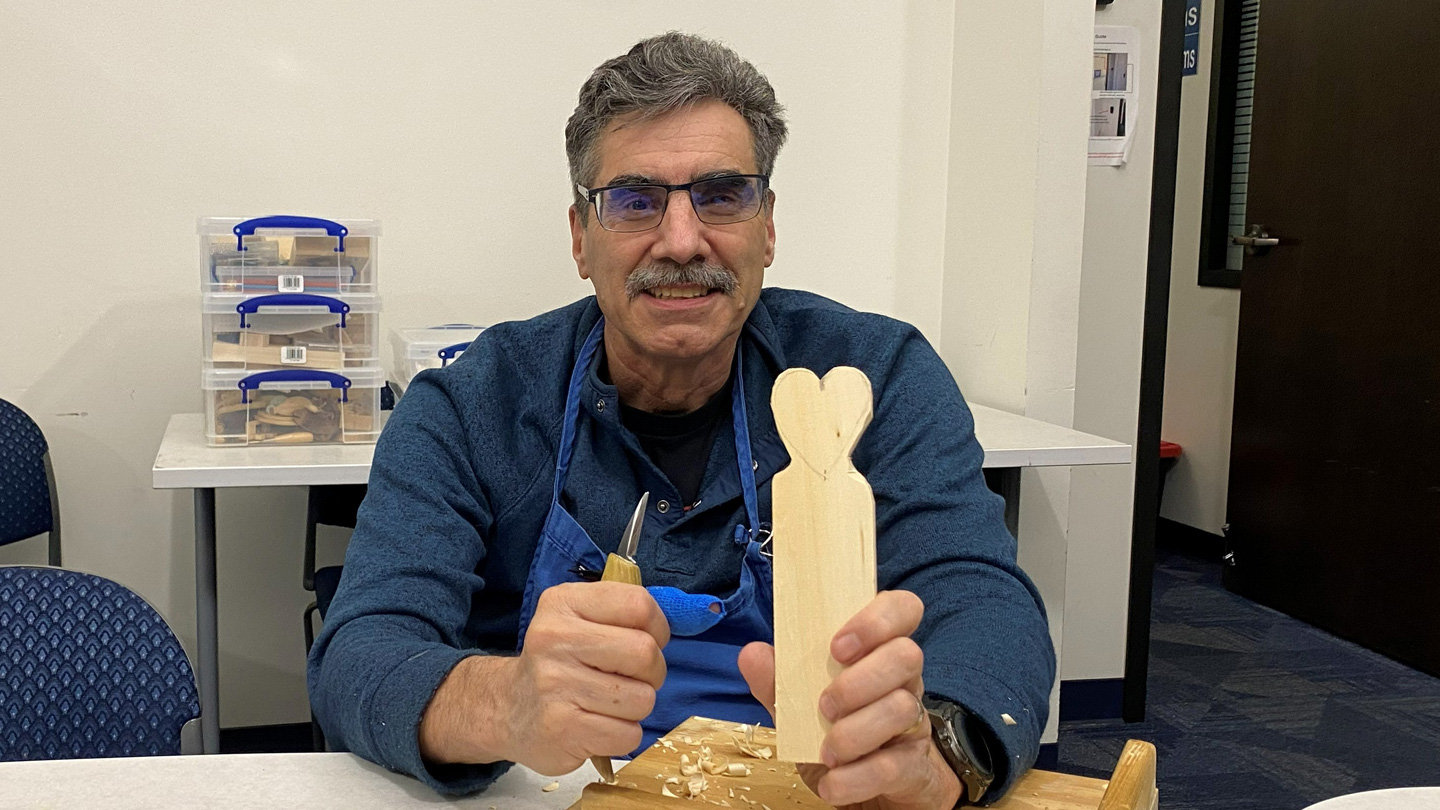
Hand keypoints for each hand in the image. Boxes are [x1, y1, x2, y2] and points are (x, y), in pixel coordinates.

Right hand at [419, 581, 668, 774]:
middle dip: (652, 672)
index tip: (647, 640)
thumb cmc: (560, 662)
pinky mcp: (562, 728)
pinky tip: (598, 725)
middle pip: (645, 653)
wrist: (507, 709)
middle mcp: (554, 639)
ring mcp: (555, 685)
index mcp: (564, 603)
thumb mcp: (579, 619)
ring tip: (609, 703)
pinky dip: (623, 734)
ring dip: (636, 706)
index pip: (638, 604)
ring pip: (642, 698)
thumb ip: (622, 612)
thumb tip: (678, 617)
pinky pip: (628, 734)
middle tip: (631, 678)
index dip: (657, 627)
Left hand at [738, 591, 961, 808]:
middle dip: (861, 678)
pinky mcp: (913, 767)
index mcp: (877, 652)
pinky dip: (856, 777)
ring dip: (855, 730)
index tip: (837, 646)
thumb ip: (778, 681)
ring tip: (827, 750)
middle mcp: (903, 681)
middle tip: (825, 705)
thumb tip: (752, 652)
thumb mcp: (801, 707)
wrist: (870, 794)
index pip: (901, 610)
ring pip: (903, 708)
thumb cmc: (837, 734)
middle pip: (906, 654)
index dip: (876, 619)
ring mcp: (913, 723)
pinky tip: (831, 783)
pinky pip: (894, 766)